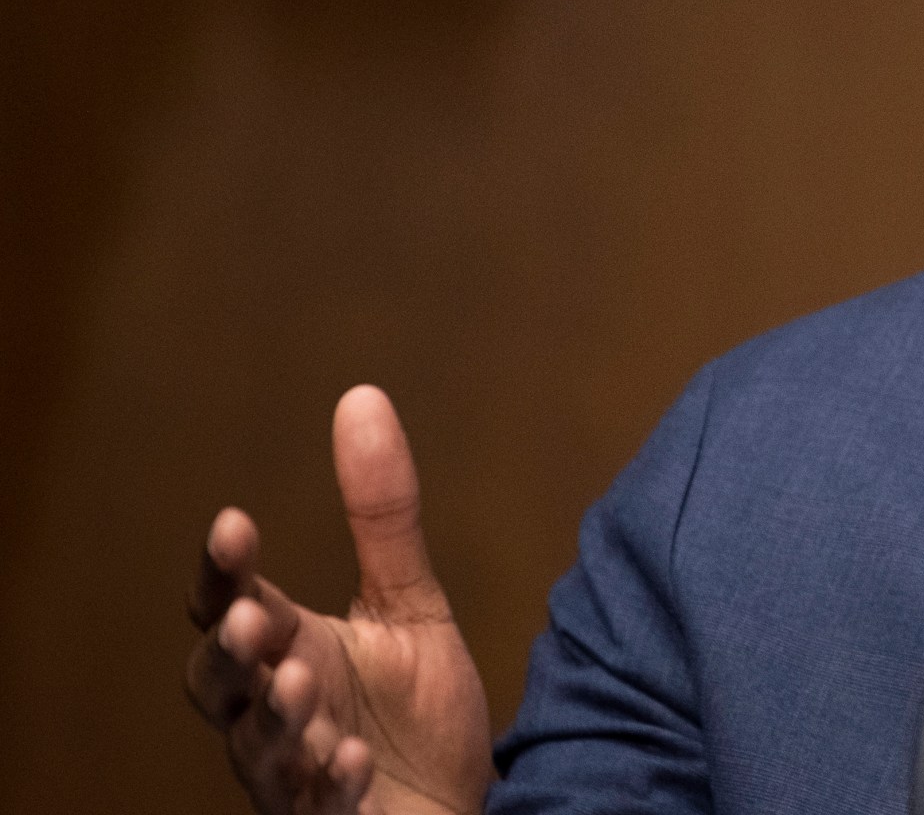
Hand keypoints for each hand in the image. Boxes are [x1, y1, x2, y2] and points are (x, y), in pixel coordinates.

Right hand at [184, 386, 494, 814]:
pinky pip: (316, 809)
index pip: (232, 605)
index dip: (224, 571)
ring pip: (259, 748)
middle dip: (228, 652)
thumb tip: (361, 397)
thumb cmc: (415, 713)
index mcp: (287, 651)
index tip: (235, 523)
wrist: (458, 803)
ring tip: (300, 680)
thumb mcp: (410, 605)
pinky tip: (344, 759)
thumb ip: (382, 516)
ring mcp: (295, 774)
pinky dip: (324, 784)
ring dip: (274, 714)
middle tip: (251, 617)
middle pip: (219, 684)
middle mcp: (275, 712)